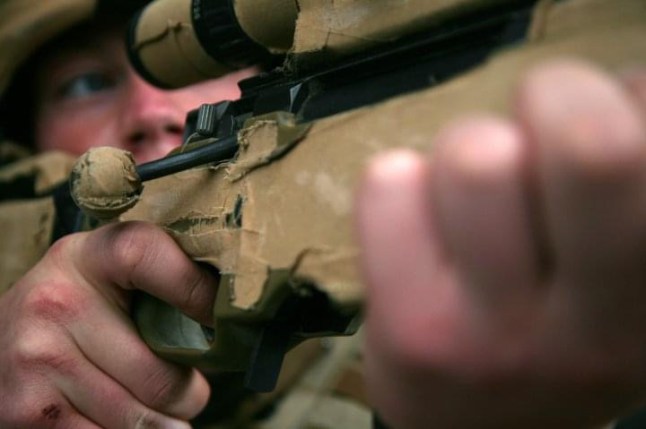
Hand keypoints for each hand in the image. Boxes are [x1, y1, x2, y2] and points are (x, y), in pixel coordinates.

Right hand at [0, 221, 216, 427]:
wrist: (2, 334)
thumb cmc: (82, 302)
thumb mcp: (113, 270)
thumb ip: (165, 275)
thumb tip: (233, 314)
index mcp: (92, 255)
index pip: (156, 260)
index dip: (201, 296)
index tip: (220, 322)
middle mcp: (58, 302)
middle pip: (162, 377)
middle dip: (189, 395)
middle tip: (190, 392)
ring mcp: (38, 359)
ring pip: (140, 420)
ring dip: (163, 424)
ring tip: (161, 409)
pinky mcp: (26, 411)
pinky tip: (122, 419)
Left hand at [357, 60, 645, 427]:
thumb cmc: (553, 337)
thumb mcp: (622, 281)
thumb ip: (625, 189)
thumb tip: (620, 88)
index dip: (626, 99)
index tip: (604, 121)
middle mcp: (591, 327)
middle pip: (582, 145)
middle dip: (553, 98)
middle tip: (533, 128)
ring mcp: (490, 333)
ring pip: (475, 158)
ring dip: (468, 145)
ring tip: (470, 188)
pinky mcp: (407, 330)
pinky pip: (389, 188)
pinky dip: (398, 181)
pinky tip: (415, 218)